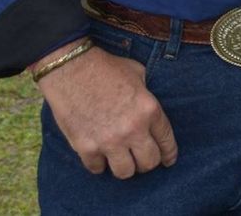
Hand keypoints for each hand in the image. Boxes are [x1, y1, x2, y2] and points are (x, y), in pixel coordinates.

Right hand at [37, 46, 176, 178]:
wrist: (71, 68)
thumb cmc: (106, 68)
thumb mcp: (139, 74)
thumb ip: (147, 96)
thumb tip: (148, 111)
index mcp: (149, 110)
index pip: (166, 141)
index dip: (169, 154)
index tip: (168, 160)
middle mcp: (133, 129)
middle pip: (149, 163)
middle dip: (147, 163)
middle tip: (141, 158)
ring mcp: (109, 141)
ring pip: (125, 173)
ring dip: (125, 167)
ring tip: (121, 159)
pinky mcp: (86, 147)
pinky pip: (97, 169)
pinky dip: (99, 164)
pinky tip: (99, 156)